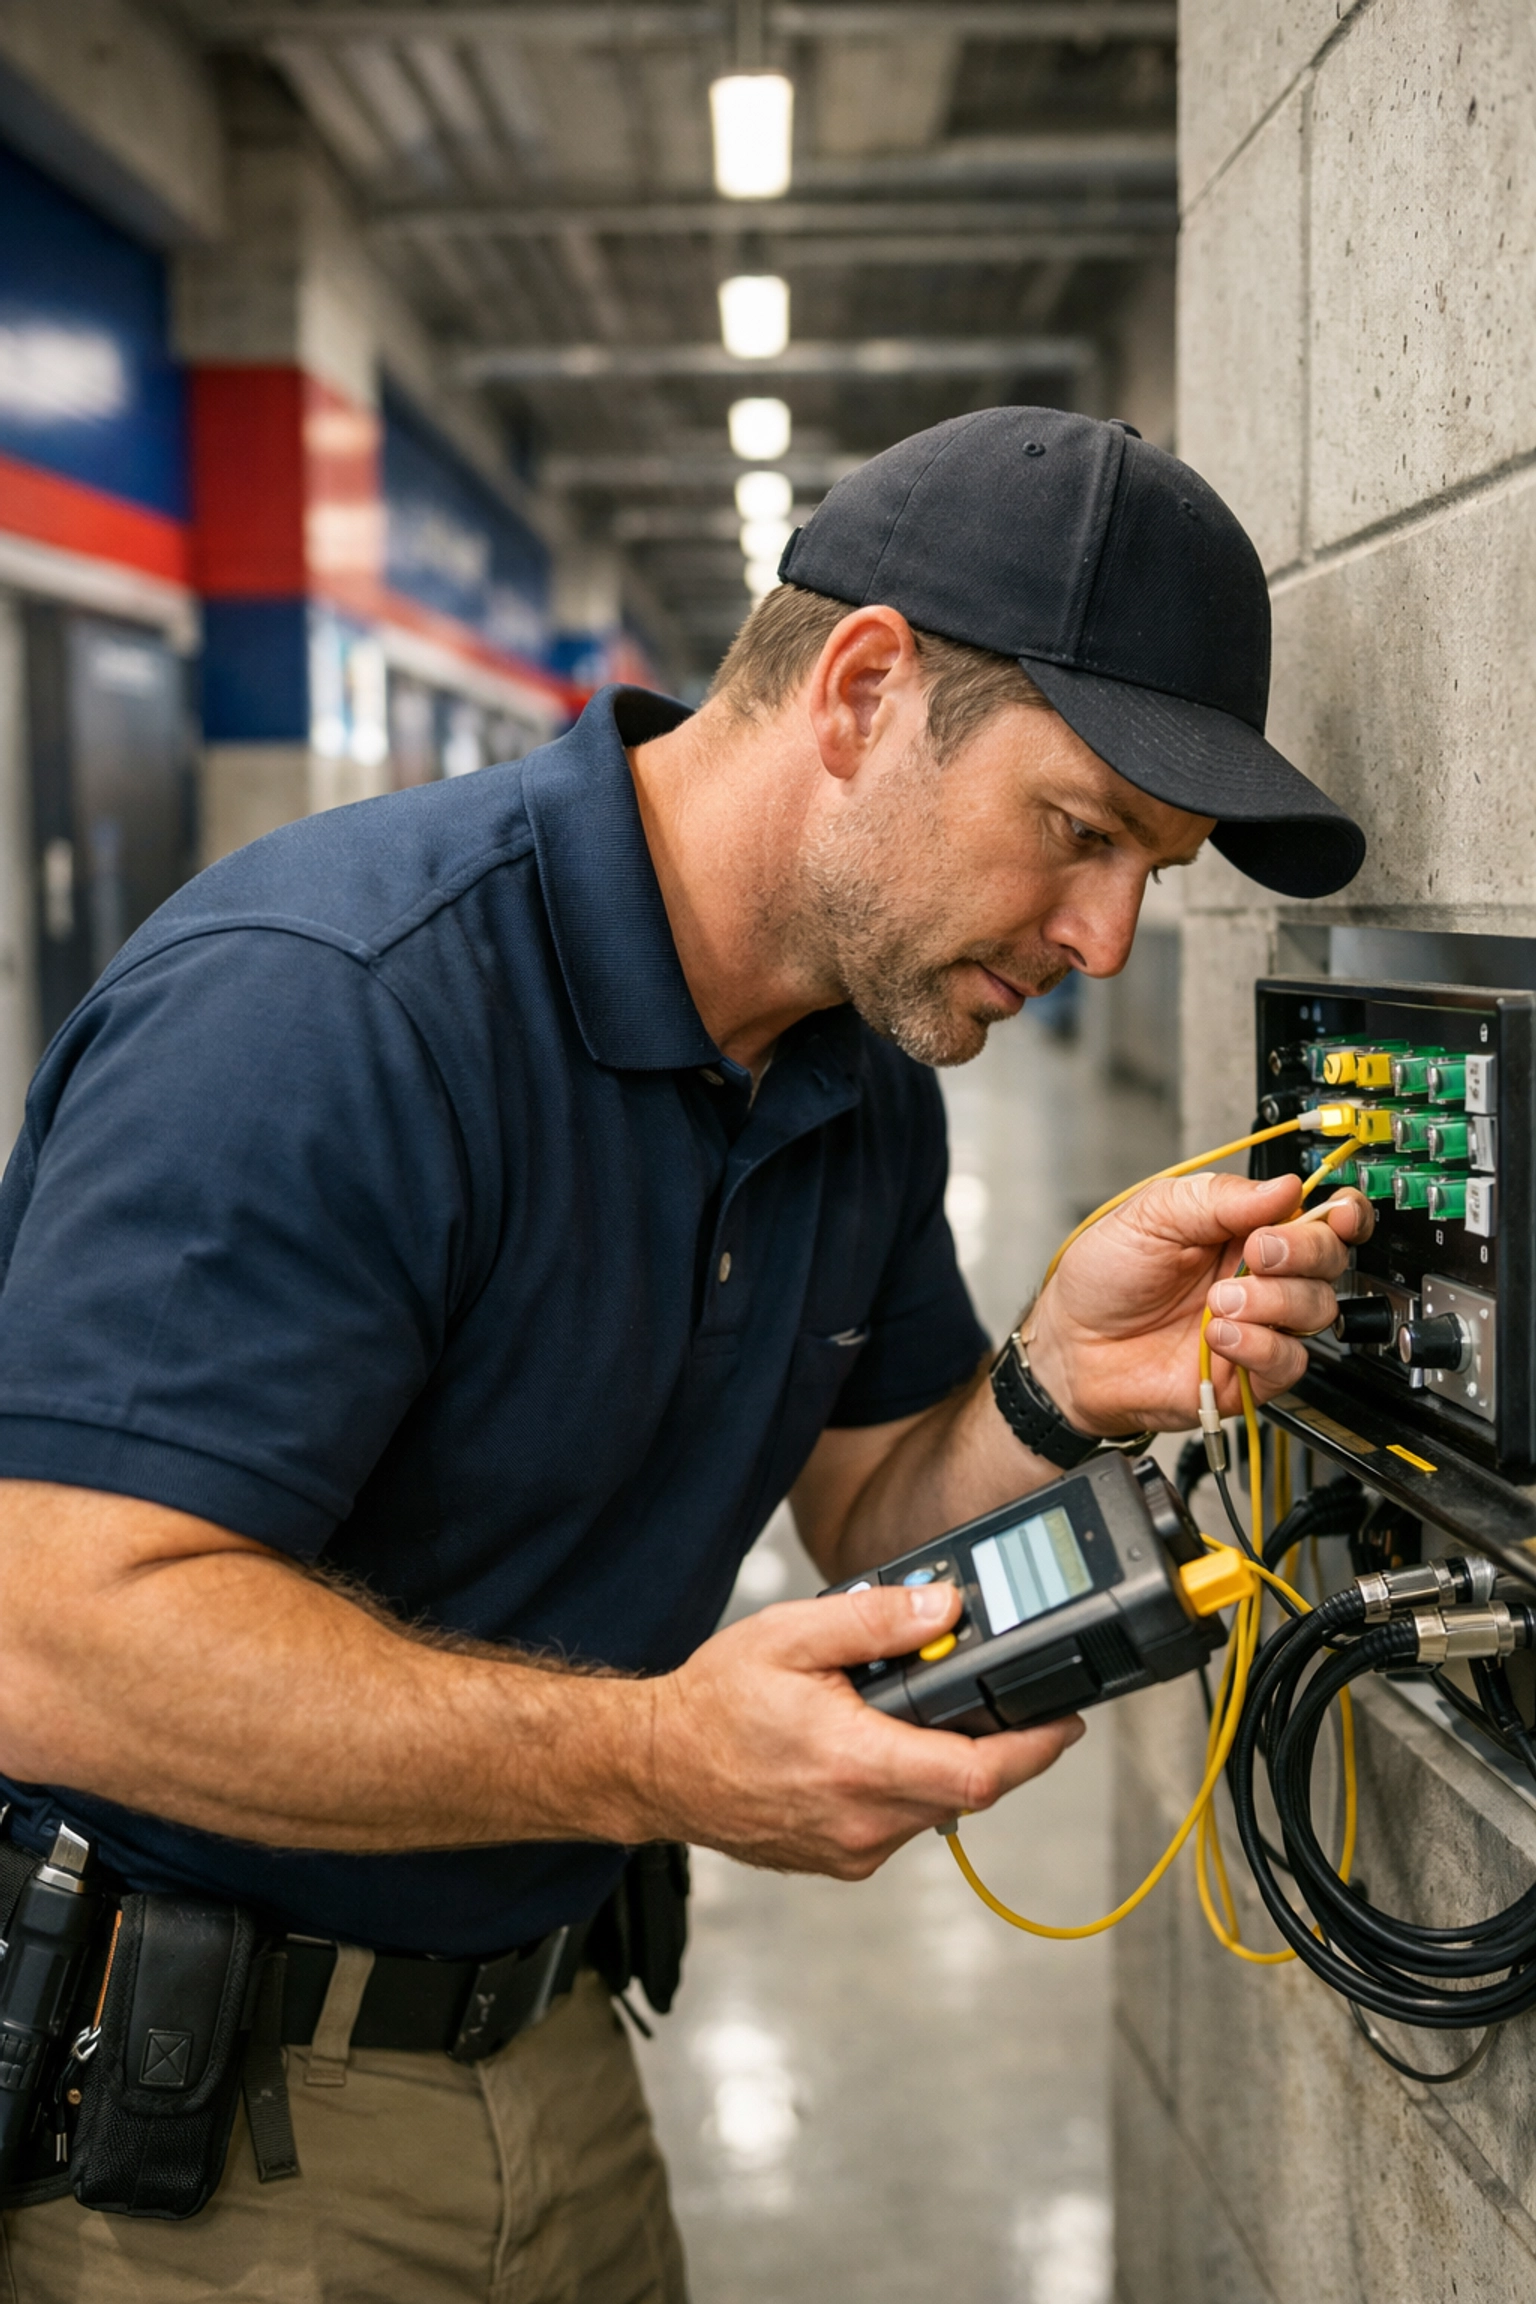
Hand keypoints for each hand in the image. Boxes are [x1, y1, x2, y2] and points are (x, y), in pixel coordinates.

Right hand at [639, 1581, 1080, 1876]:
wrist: (655, 1766)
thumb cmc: (713, 1704)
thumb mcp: (793, 1635)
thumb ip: (876, 1620)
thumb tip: (945, 1607)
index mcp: (858, 1764)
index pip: (980, 1773)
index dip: (1035, 1749)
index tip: (1065, 1721)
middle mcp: (861, 1821)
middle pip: (969, 1792)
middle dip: (992, 1744)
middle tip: (991, 1696)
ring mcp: (850, 1848)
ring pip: (936, 1809)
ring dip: (945, 1765)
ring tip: (918, 1714)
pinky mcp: (838, 1860)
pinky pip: (899, 1824)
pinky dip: (907, 1786)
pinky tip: (878, 1746)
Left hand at [1028, 1171, 1373, 1435]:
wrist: (1071, 1344)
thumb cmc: (1104, 1278)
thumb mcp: (1151, 1215)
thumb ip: (1218, 1198)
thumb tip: (1284, 1187)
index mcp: (1244, 1228)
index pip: (1319, 1216)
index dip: (1341, 1213)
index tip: (1333, 1212)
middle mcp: (1261, 1276)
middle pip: (1329, 1260)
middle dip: (1302, 1251)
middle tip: (1256, 1252)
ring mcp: (1259, 1325)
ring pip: (1317, 1310)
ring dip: (1274, 1300)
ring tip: (1220, 1300)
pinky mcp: (1249, 1372)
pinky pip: (1289, 1361)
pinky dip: (1260, 1345)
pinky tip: (1219, 1335)